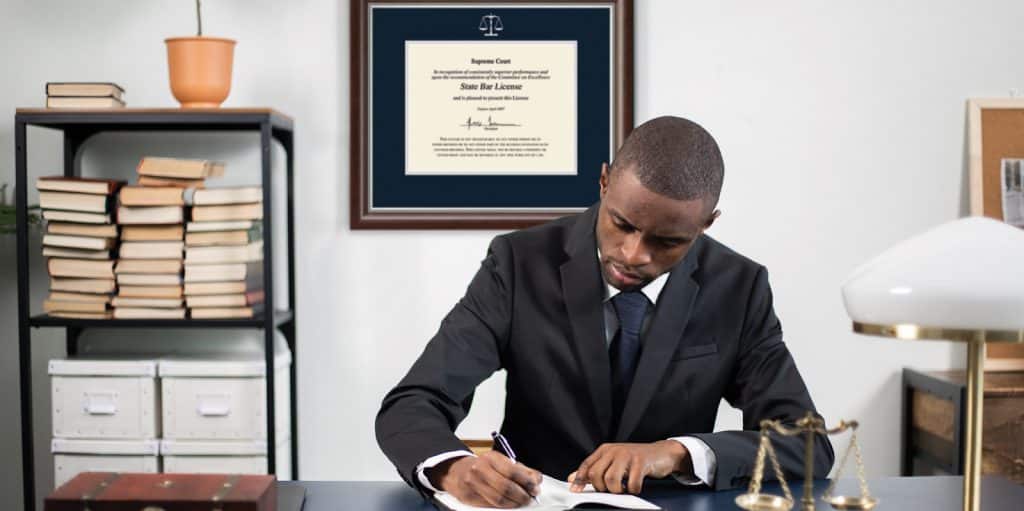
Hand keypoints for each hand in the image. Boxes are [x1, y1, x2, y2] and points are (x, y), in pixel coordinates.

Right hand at [427, 451, 542, 507]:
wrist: (457, 471)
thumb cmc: (483, 466)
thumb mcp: (500, 461)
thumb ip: (520, 469)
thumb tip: (536, 479)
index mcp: (491, 458)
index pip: (513, 470)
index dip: (527, 481)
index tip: (535, 487)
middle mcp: (480, 469)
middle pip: (506, 487)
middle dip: (522, 494)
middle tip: (530, 497)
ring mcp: (473, 484)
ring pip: (499, 499)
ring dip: (514, 503)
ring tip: (522, 501)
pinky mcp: (469, 497)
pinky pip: (491, 505)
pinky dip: (504, 506)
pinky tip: (510, 504)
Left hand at [568, 441, 690, 493]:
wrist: (661, 453)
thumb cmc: (635, 459)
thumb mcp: (613, 461)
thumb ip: (594, 469)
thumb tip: (573, 478)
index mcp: (605, 450)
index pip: (587, 465)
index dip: (579, 479)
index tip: (575, 490)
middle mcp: (614, 450)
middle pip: (596, 474)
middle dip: (601, 487)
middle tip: (611, 489)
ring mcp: (628, 455)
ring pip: (611, 480)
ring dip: (617, 490)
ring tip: (623, 488)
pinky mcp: (641, 462)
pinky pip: (631, 483)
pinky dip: (633, 490)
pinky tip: (635, 486)